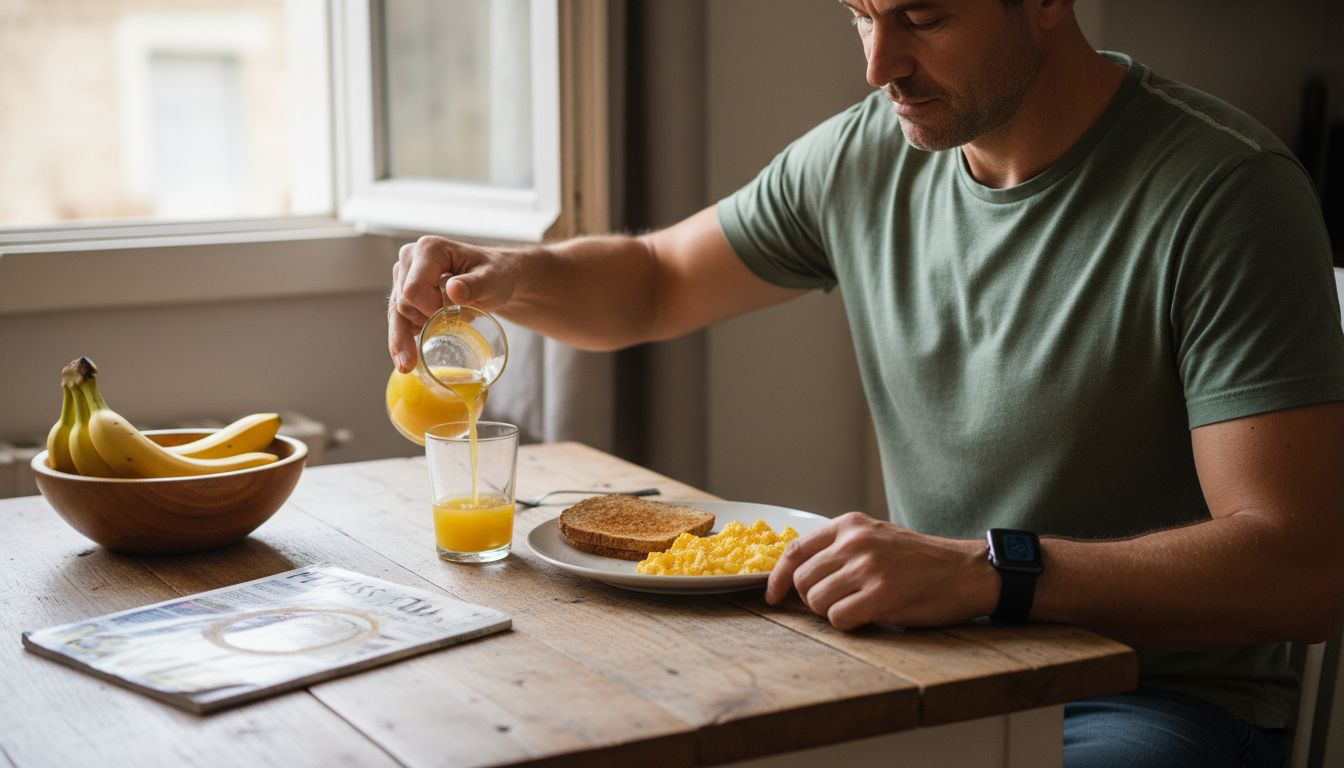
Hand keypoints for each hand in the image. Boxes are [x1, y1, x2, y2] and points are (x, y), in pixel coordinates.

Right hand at [388, 236, 518, 372]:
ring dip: (402, 338)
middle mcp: (410, 258)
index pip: (413, 288)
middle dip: (418, 323)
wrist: (495, 278)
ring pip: (395, 312)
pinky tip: (405, 360)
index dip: (427, 309)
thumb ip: (475, 285)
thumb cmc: (496, 274)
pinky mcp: (405, 292)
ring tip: (407, 365)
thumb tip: (453, 290)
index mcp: (429, 249)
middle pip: (402, 302)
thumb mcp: (493, 279)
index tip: (451, 315)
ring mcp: (405, 275)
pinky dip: (401, 339)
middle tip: (445, 330)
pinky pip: (398, 318)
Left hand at [764, 512, 996, 629]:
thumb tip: (797, 575)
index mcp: (850, 524)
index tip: (773, 596)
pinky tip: (869, 616)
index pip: (795, 550)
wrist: (966, 571)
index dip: (778, 578)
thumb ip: (839, 549)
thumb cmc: (920, 560)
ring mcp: (868, 567)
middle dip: (814, 600)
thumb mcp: (875, 537)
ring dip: (832, 613)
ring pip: (817, 602)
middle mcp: (854, 542)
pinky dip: (848, 624)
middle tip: (840, 603)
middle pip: (803, 581)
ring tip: (859, 607)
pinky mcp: (881, 595)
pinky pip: (839, 619)